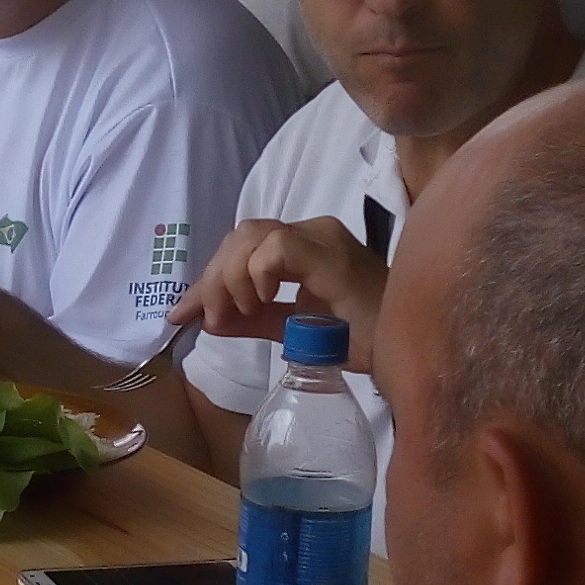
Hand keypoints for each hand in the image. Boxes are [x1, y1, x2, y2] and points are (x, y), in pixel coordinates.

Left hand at [174, 215, 385, 357]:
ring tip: (240, 314)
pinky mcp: (330, 252)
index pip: (243, 246)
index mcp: (306, 245)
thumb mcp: (294, 328)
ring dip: (230, 277)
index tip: (180, 314)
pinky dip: (257, 274)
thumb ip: (253, 319)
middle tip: (211, 319)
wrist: (404, 352)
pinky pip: (277, 248)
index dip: (207, 279)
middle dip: (213, 278)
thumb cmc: (363, 339)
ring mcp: (323, 238)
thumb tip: (208, 319)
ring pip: (252, 235)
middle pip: (241, 235)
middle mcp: (314, 232)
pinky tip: (261, 301)